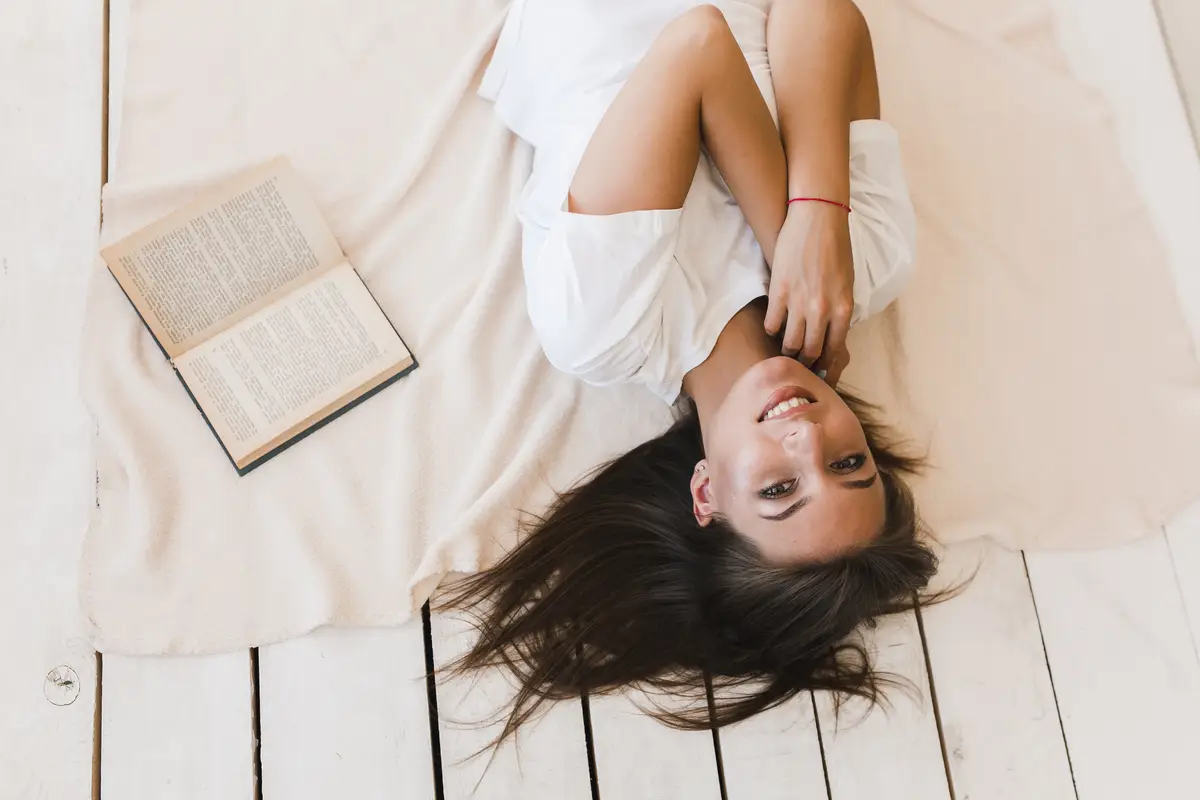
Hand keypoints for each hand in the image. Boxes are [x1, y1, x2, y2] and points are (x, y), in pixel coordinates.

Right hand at [765, 201, 853, 385]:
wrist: (818, 218)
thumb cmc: (836, 248)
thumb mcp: (847, 283)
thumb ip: (840, 309)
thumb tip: (830, 332)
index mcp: (843, 308)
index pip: (834, 349)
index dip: (826, 365)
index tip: (820, 371)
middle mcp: (822, 310)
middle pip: (810, 351)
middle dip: (805, 363)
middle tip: (800, 365)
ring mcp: (799, 302)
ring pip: (790, 342)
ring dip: (787, 350)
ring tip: (785, 351)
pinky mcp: (779, 292)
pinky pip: (772, 323)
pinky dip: (772, 330)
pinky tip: (773, 327)